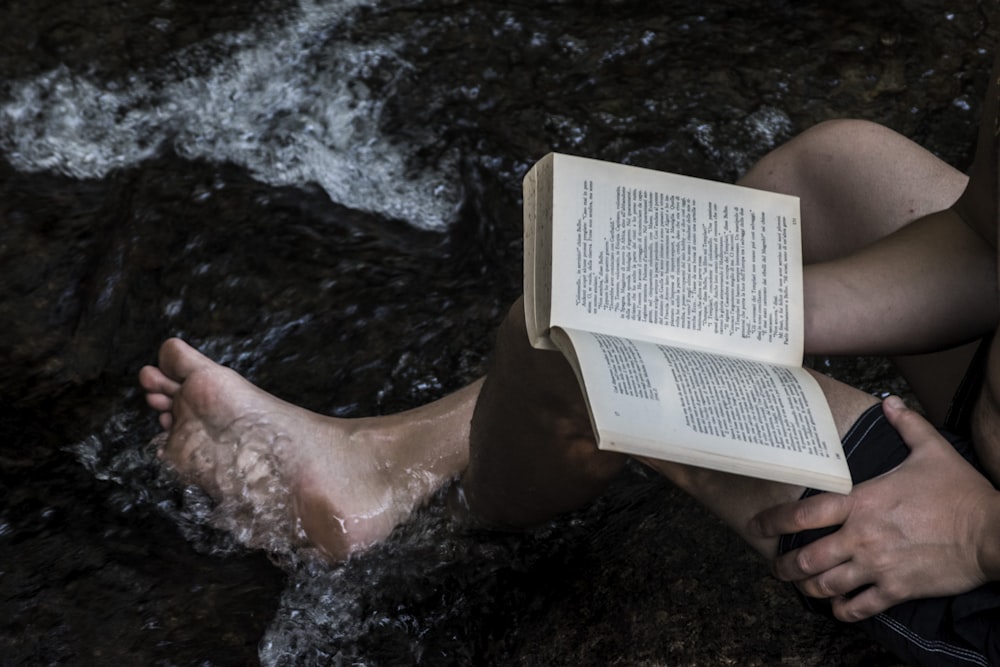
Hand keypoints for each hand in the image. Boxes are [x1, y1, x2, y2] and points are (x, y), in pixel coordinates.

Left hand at [750, 396, 999, 621]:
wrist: (992, 533)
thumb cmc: (960, 493)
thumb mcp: (932, 450)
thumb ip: (906, 425)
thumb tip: (890, 402)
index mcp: (862, 503)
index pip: (804, 513)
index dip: (772, 521)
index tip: (757, 527)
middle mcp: (861, 537)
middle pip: (806, 557)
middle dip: (785, 565)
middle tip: (776, 567)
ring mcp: (877, 566)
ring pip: (826, 585)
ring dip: (808, 588)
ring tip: (800, 587)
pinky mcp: (896, 590)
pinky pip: (858, 607)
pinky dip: (841, 610)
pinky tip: (837, 607)